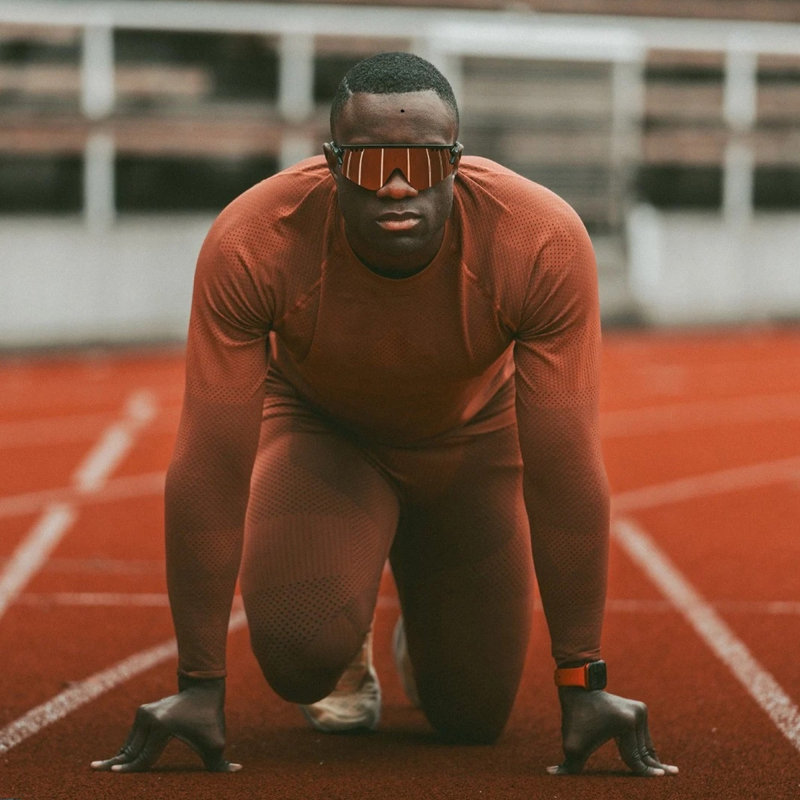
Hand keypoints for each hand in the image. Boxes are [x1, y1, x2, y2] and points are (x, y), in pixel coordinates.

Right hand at [90, 677, 240, 772]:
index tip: (113, 774)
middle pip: (131, 750)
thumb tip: (238, 771)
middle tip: (94, 771)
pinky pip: (133, 737)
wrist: (205, 690)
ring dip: (120, 758)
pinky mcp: (143, 712)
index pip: (144, 757)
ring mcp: (144, 713)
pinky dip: (126, 749)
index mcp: (162, 726)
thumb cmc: (211, 719)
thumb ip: (222, 763)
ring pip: (130, 744)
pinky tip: (114, 760)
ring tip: (98, 769)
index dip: (130, 769)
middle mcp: (149, 718)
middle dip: (115, 764)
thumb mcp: (217, 742)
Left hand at [548, 687, 677, 776]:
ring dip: (651, 759)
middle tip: (675, 776)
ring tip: (671, 772)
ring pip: (645, 744)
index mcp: (626, 723)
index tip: (661, 780)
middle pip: (643, 751)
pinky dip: (647, 748)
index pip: (635, 757)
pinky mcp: (639, 708)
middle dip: (653, 767)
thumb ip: (567, 767)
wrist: (578, 690)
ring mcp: (639, 710)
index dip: (644, 773)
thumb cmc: (574, 719)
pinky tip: (658, 760)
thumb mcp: (571, 744)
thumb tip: (549, 774)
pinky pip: (644, 736)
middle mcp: (637, 714)